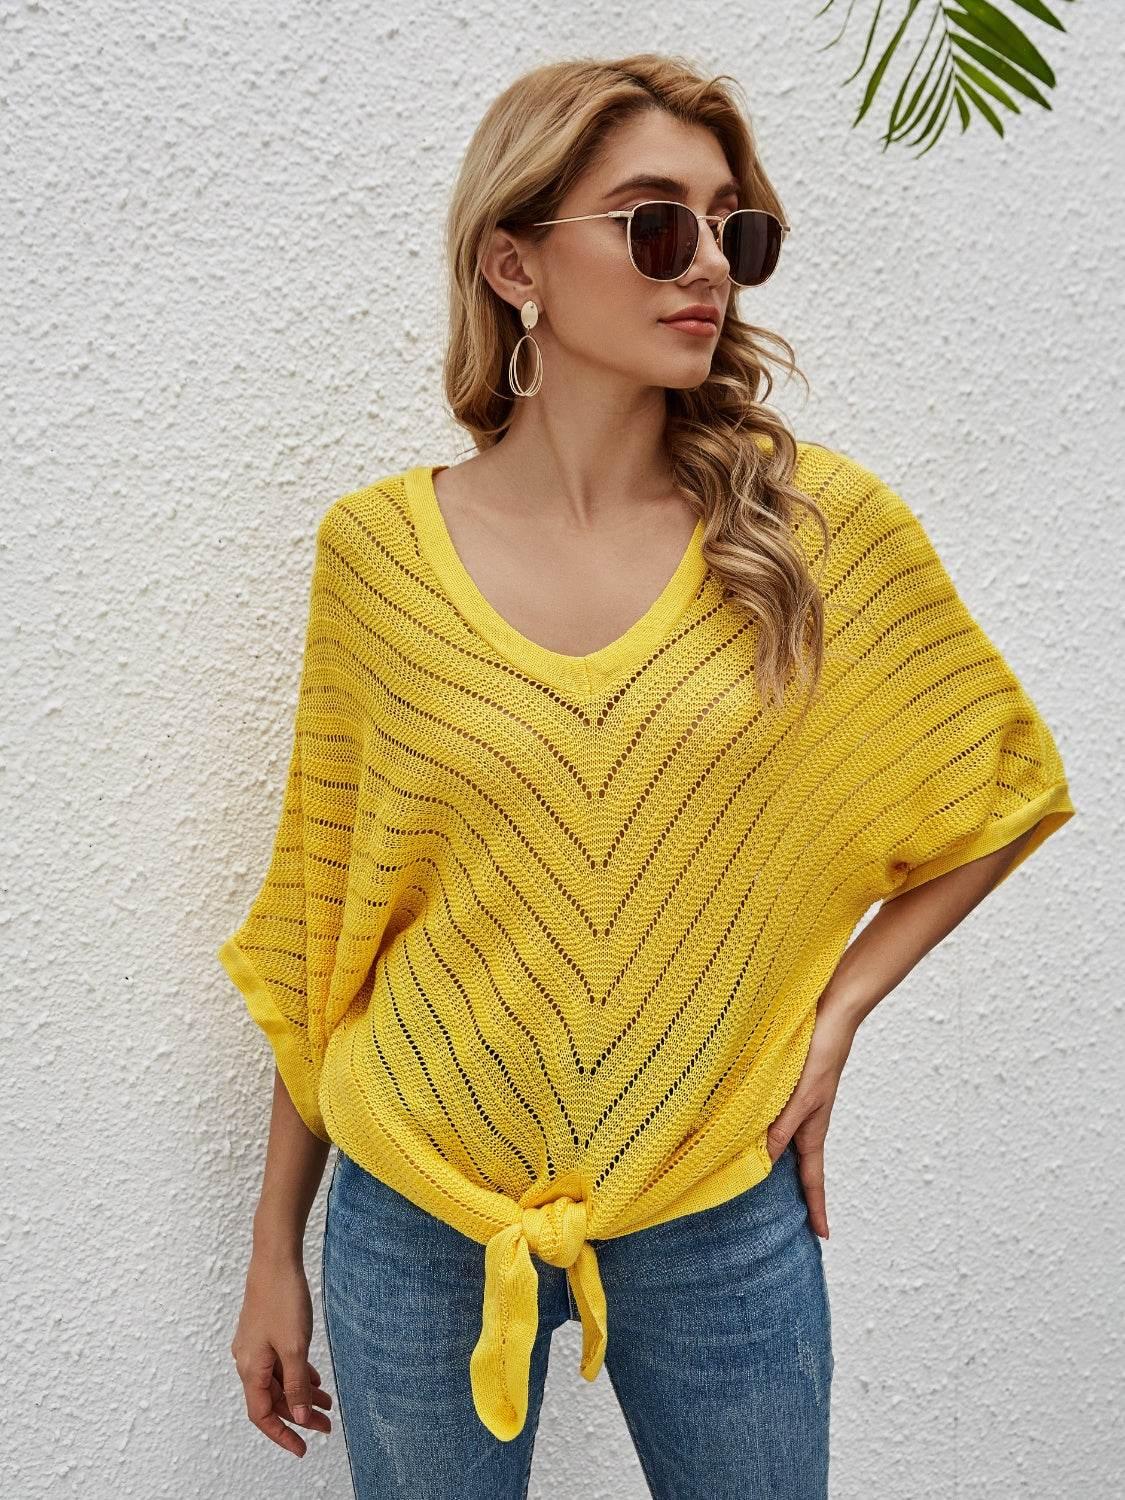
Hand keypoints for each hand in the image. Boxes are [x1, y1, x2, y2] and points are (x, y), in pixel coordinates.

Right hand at [230, 1251, 333, 1458]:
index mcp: (251, 1369)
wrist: (275, 1260)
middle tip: (326, 1425)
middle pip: (274, 1399)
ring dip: (301, 1394)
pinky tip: (314, 1380)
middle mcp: (248, 1361)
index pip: (263, 1415)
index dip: (282, 1434)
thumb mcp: (294, 1347)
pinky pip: (279, 1364)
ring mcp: (255, 1347)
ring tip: (326, 1404)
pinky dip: (297, 1375)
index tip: (302, 1448)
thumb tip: (297, 1418)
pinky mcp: (264, 1334)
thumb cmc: (282, 1300)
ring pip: (278, 1381)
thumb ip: (296, 1385)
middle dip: (299, 1415)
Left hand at [764, 1002, 858, 1240]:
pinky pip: (774, 1117)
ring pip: (783, 1142)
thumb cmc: (820, 1052)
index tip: (823, 1237)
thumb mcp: (801, 1096)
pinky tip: (747, 1130)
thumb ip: (782, 1127)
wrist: (832, 1013)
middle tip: (790, 1221)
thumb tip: (767, 1163)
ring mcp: (797, 1104)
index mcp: (812, 1129)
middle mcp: (805, 1121)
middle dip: (796, 1193)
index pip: (813, 1179)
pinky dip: (763, 1131)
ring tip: (762, 1184)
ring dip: (774, 1162)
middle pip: (797, 1166)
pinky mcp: (789, 1086)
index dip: (816, 1207)